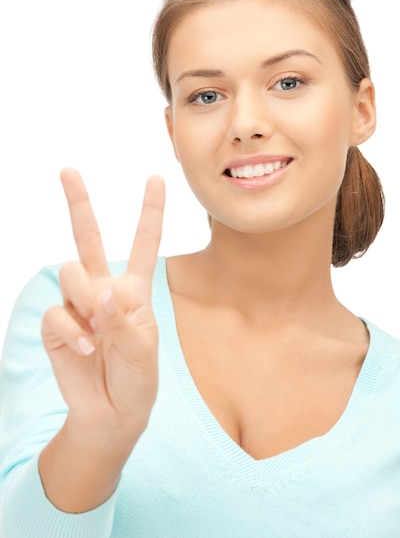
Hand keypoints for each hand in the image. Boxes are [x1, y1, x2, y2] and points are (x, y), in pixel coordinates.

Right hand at [42, 168, 164, 442]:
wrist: (112, 414)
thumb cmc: (136, 380)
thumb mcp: (144, 352)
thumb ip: (124, 321)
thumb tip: (103, 295)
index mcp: (134, 290)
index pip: (143, 243)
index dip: (150, 211)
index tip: (157, 178)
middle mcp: (104, 289)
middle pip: (89, 238)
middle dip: (78, 203)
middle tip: (68, 170)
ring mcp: (78, 305)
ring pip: (71, 272)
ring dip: (85, 299)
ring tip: (97, 331)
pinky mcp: (57, 324)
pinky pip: (58, 311)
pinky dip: (71, 329)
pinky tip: (84, 347)